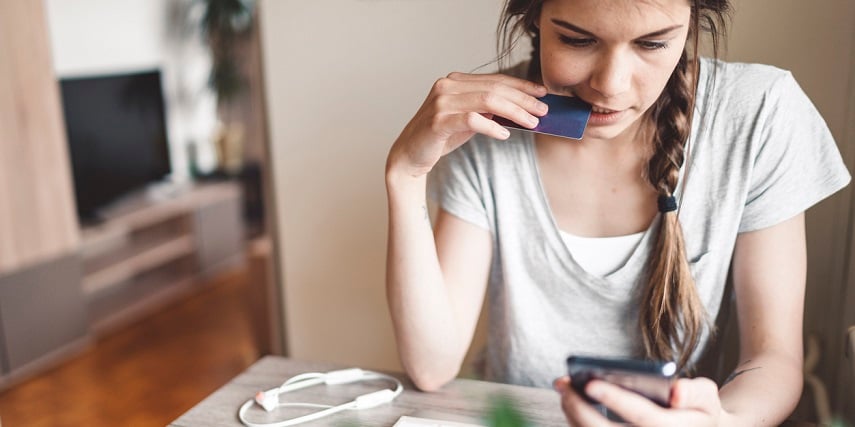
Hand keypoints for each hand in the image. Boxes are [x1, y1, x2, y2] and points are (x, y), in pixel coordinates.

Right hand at [386, 72, 547, 177]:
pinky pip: (473, 120)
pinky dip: (492, 128)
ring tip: (531, 122)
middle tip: (543, 110)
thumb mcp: (467, 120)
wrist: (410, 156)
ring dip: (514, 112)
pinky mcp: (438, 121)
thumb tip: (521, 109)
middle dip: (523, 99)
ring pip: (487, 101)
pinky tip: (505, 135)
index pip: (495, 79)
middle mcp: (447, 86)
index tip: (542, 93)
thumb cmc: (439, 137)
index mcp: (455, 81)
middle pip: (495, 88)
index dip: (521, 85)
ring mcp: (441, 102)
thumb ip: (487, 110)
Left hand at [554, 376, 726, 426]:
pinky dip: (576, 422)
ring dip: (573, 415)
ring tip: (564, 388)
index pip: (644, 417)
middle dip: (580, 408)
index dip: (617, 400)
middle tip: (564, 383)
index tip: (590, 383)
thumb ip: (695, 392)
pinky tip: (570, 402)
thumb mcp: (707, 398)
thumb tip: (675, 391)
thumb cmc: (698, 411)